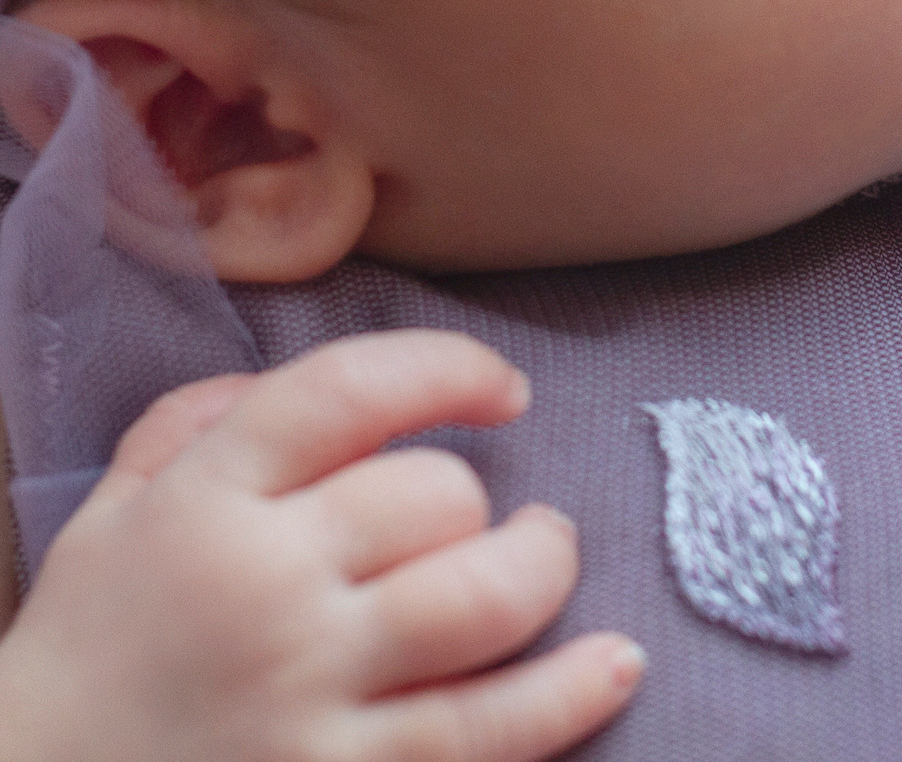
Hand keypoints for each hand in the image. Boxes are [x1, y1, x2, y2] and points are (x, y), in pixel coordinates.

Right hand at [0, 331, 641, 761]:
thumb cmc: (92, 654)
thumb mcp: (113, 518)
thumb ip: (204, 427)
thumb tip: (339, 388)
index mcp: (201, 504)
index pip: (352, 390)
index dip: (450, 370)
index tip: (502, 390)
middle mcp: (262, 589)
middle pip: (436, 498)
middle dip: (478, 503)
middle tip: (486, 521)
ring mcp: (308, 693)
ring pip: (487, 598)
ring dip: (543, 568)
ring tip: (543, 558)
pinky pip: (492, 731)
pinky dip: (573, 693)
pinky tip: (615, 664)